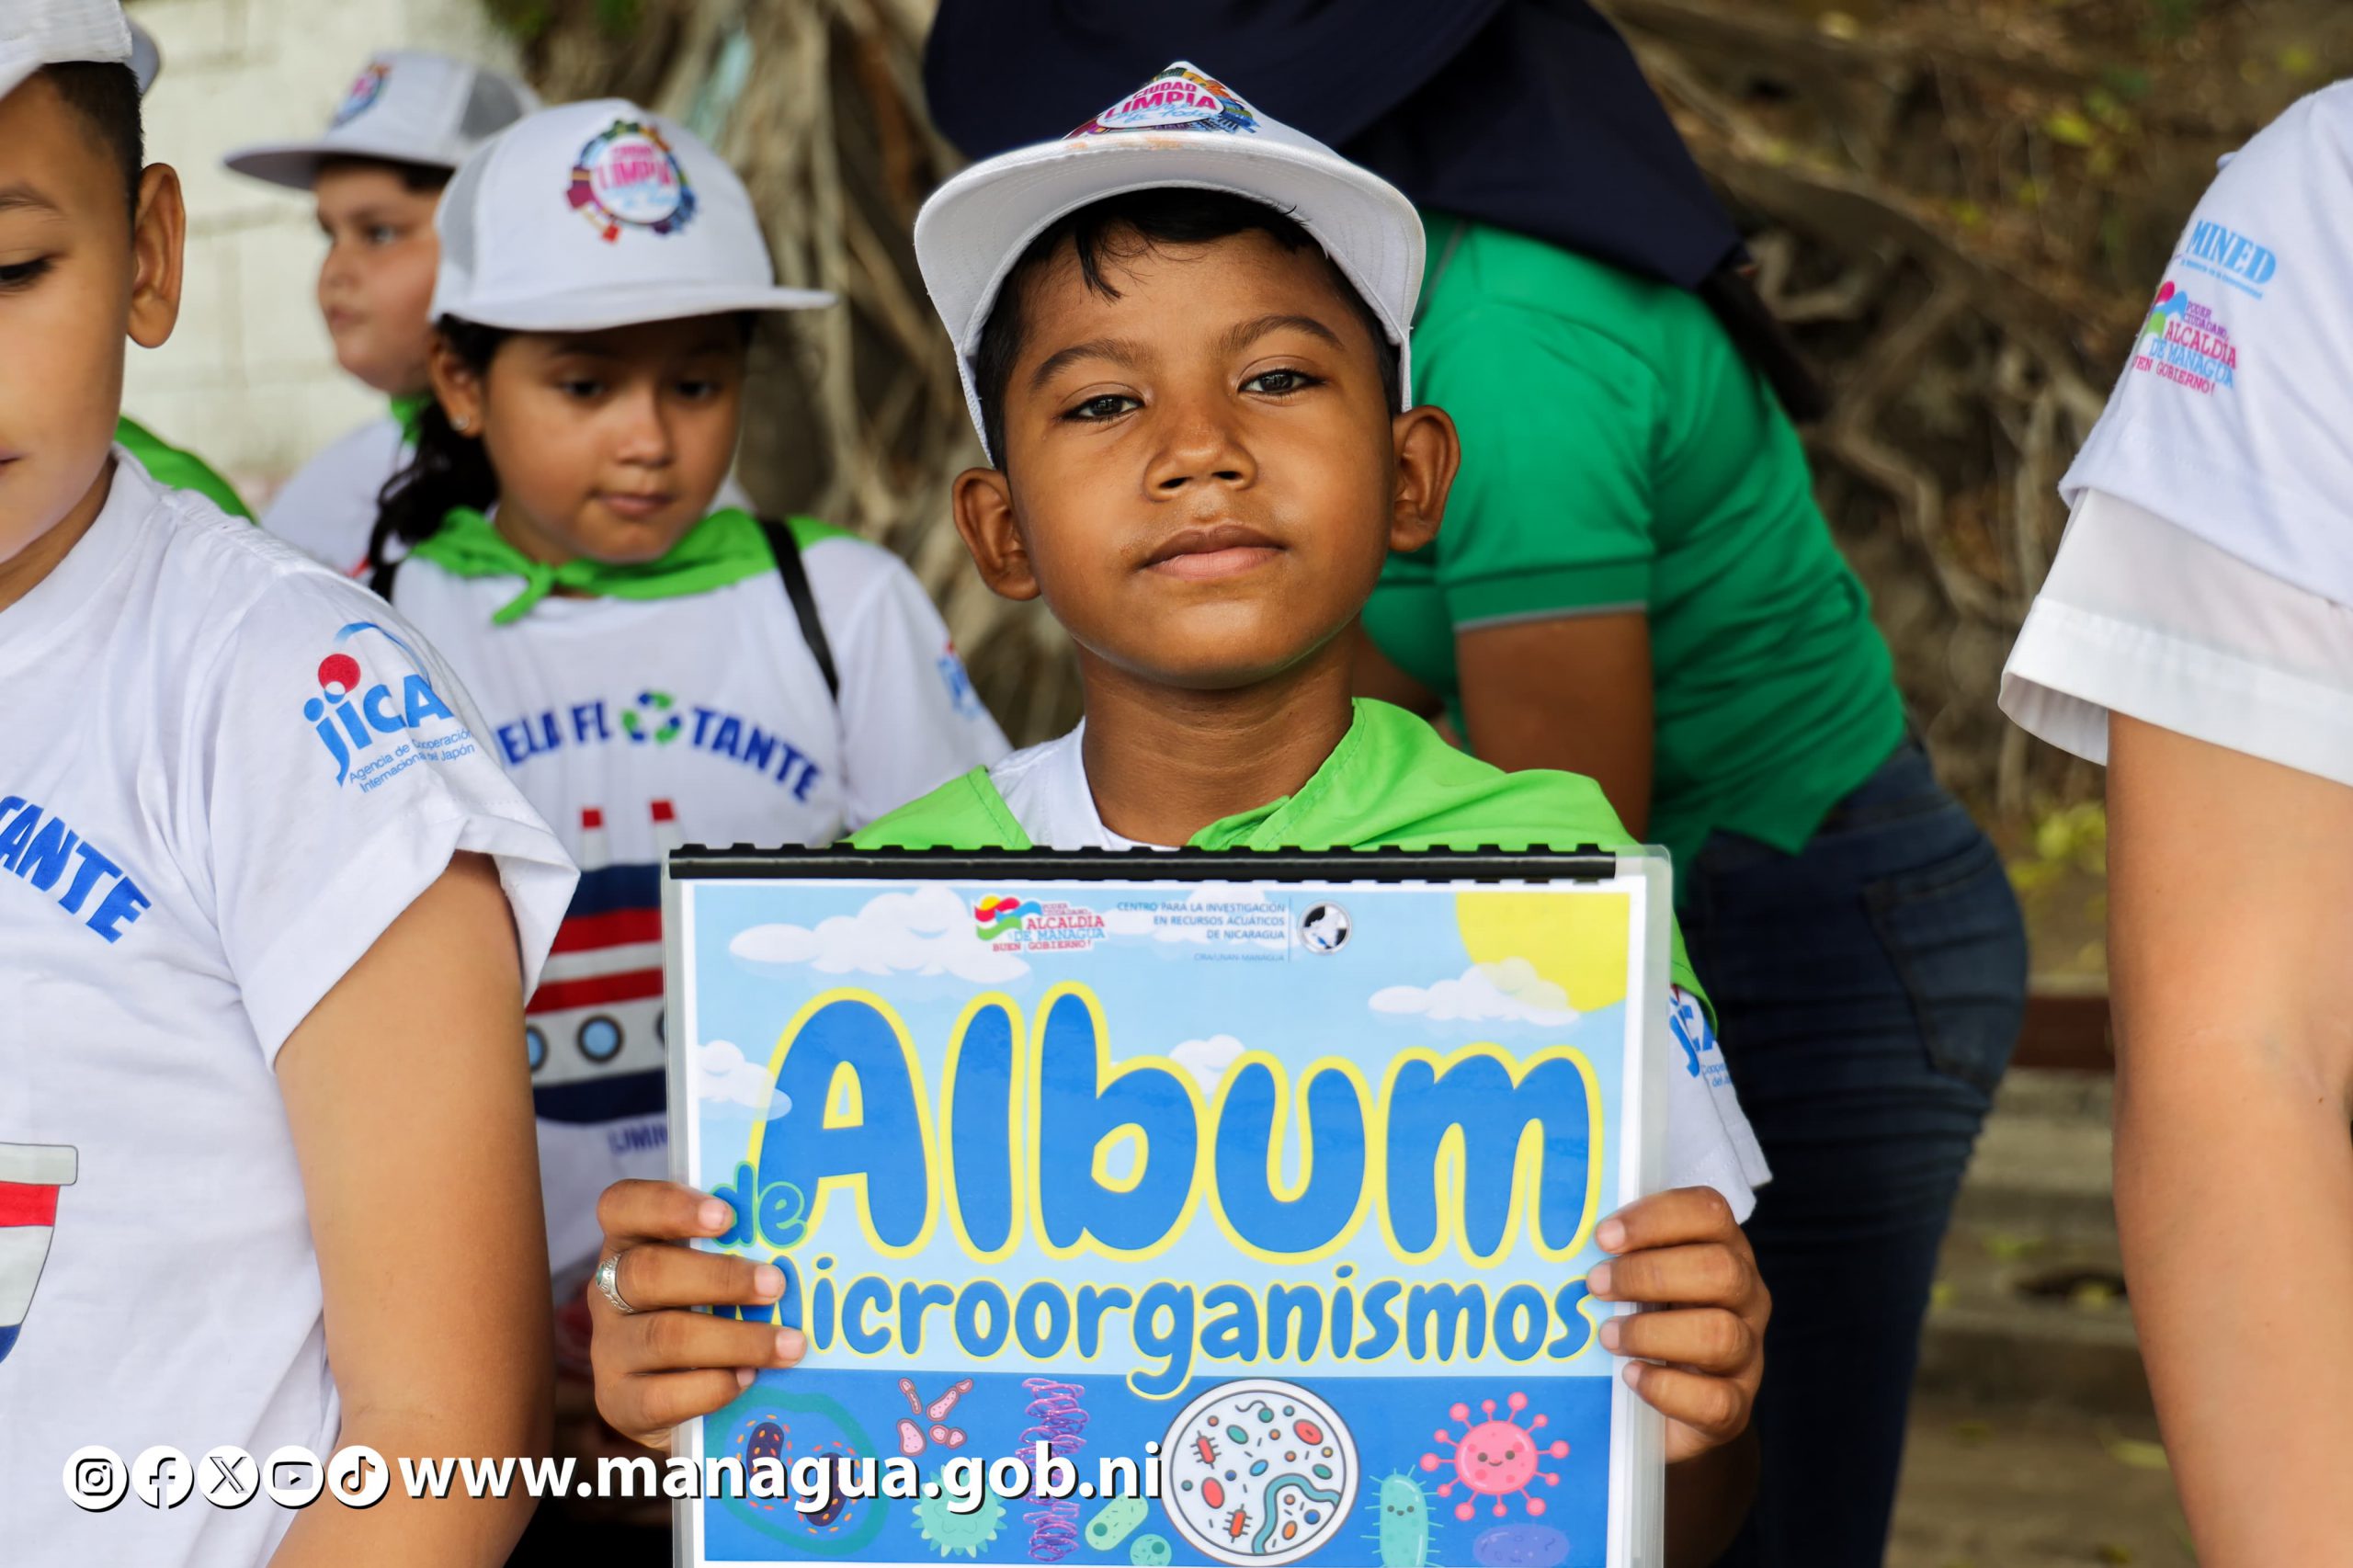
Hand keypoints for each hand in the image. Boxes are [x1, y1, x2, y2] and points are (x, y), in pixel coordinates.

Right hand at [587, 1180, 805, 1449]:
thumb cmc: (709, 1313)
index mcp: (630, 1243)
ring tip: (790, 1344)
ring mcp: (610, 1349)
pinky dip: (712, 1387)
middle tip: (776, 1285)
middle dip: (719, 1278)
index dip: (668, 1205)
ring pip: (664, 1336)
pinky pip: (662, 1395)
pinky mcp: (620, 1402)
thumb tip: (807, 1241)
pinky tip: (748, 1380)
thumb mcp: (714, 1273)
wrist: (676, 1400)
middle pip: (647, 1272)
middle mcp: (609, 1291)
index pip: (623, 1207)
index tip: (726, 1215)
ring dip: (737, 1339)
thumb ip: (742, 1250)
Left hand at [1584, 1187, 1767, 1463]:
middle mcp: (1746, 1297)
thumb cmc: (1647, 1323)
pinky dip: (1665, 1388)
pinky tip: (1631, 1377)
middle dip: (1648, 1275)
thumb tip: (1562, 1236)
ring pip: (1720, 1333)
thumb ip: (1620, 1255)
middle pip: (1720, 1269)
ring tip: (1607, 1336)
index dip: (1656, 1218)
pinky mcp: (1735, 1407)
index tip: (1603, 1236)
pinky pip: (1714, 1400)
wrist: (1666, 1409)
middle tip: (1596, 1286)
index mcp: (1723, 1249)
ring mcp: (1747, 1353)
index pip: (1708, 1212)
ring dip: (1651, 1333)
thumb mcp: (1639, 1282)